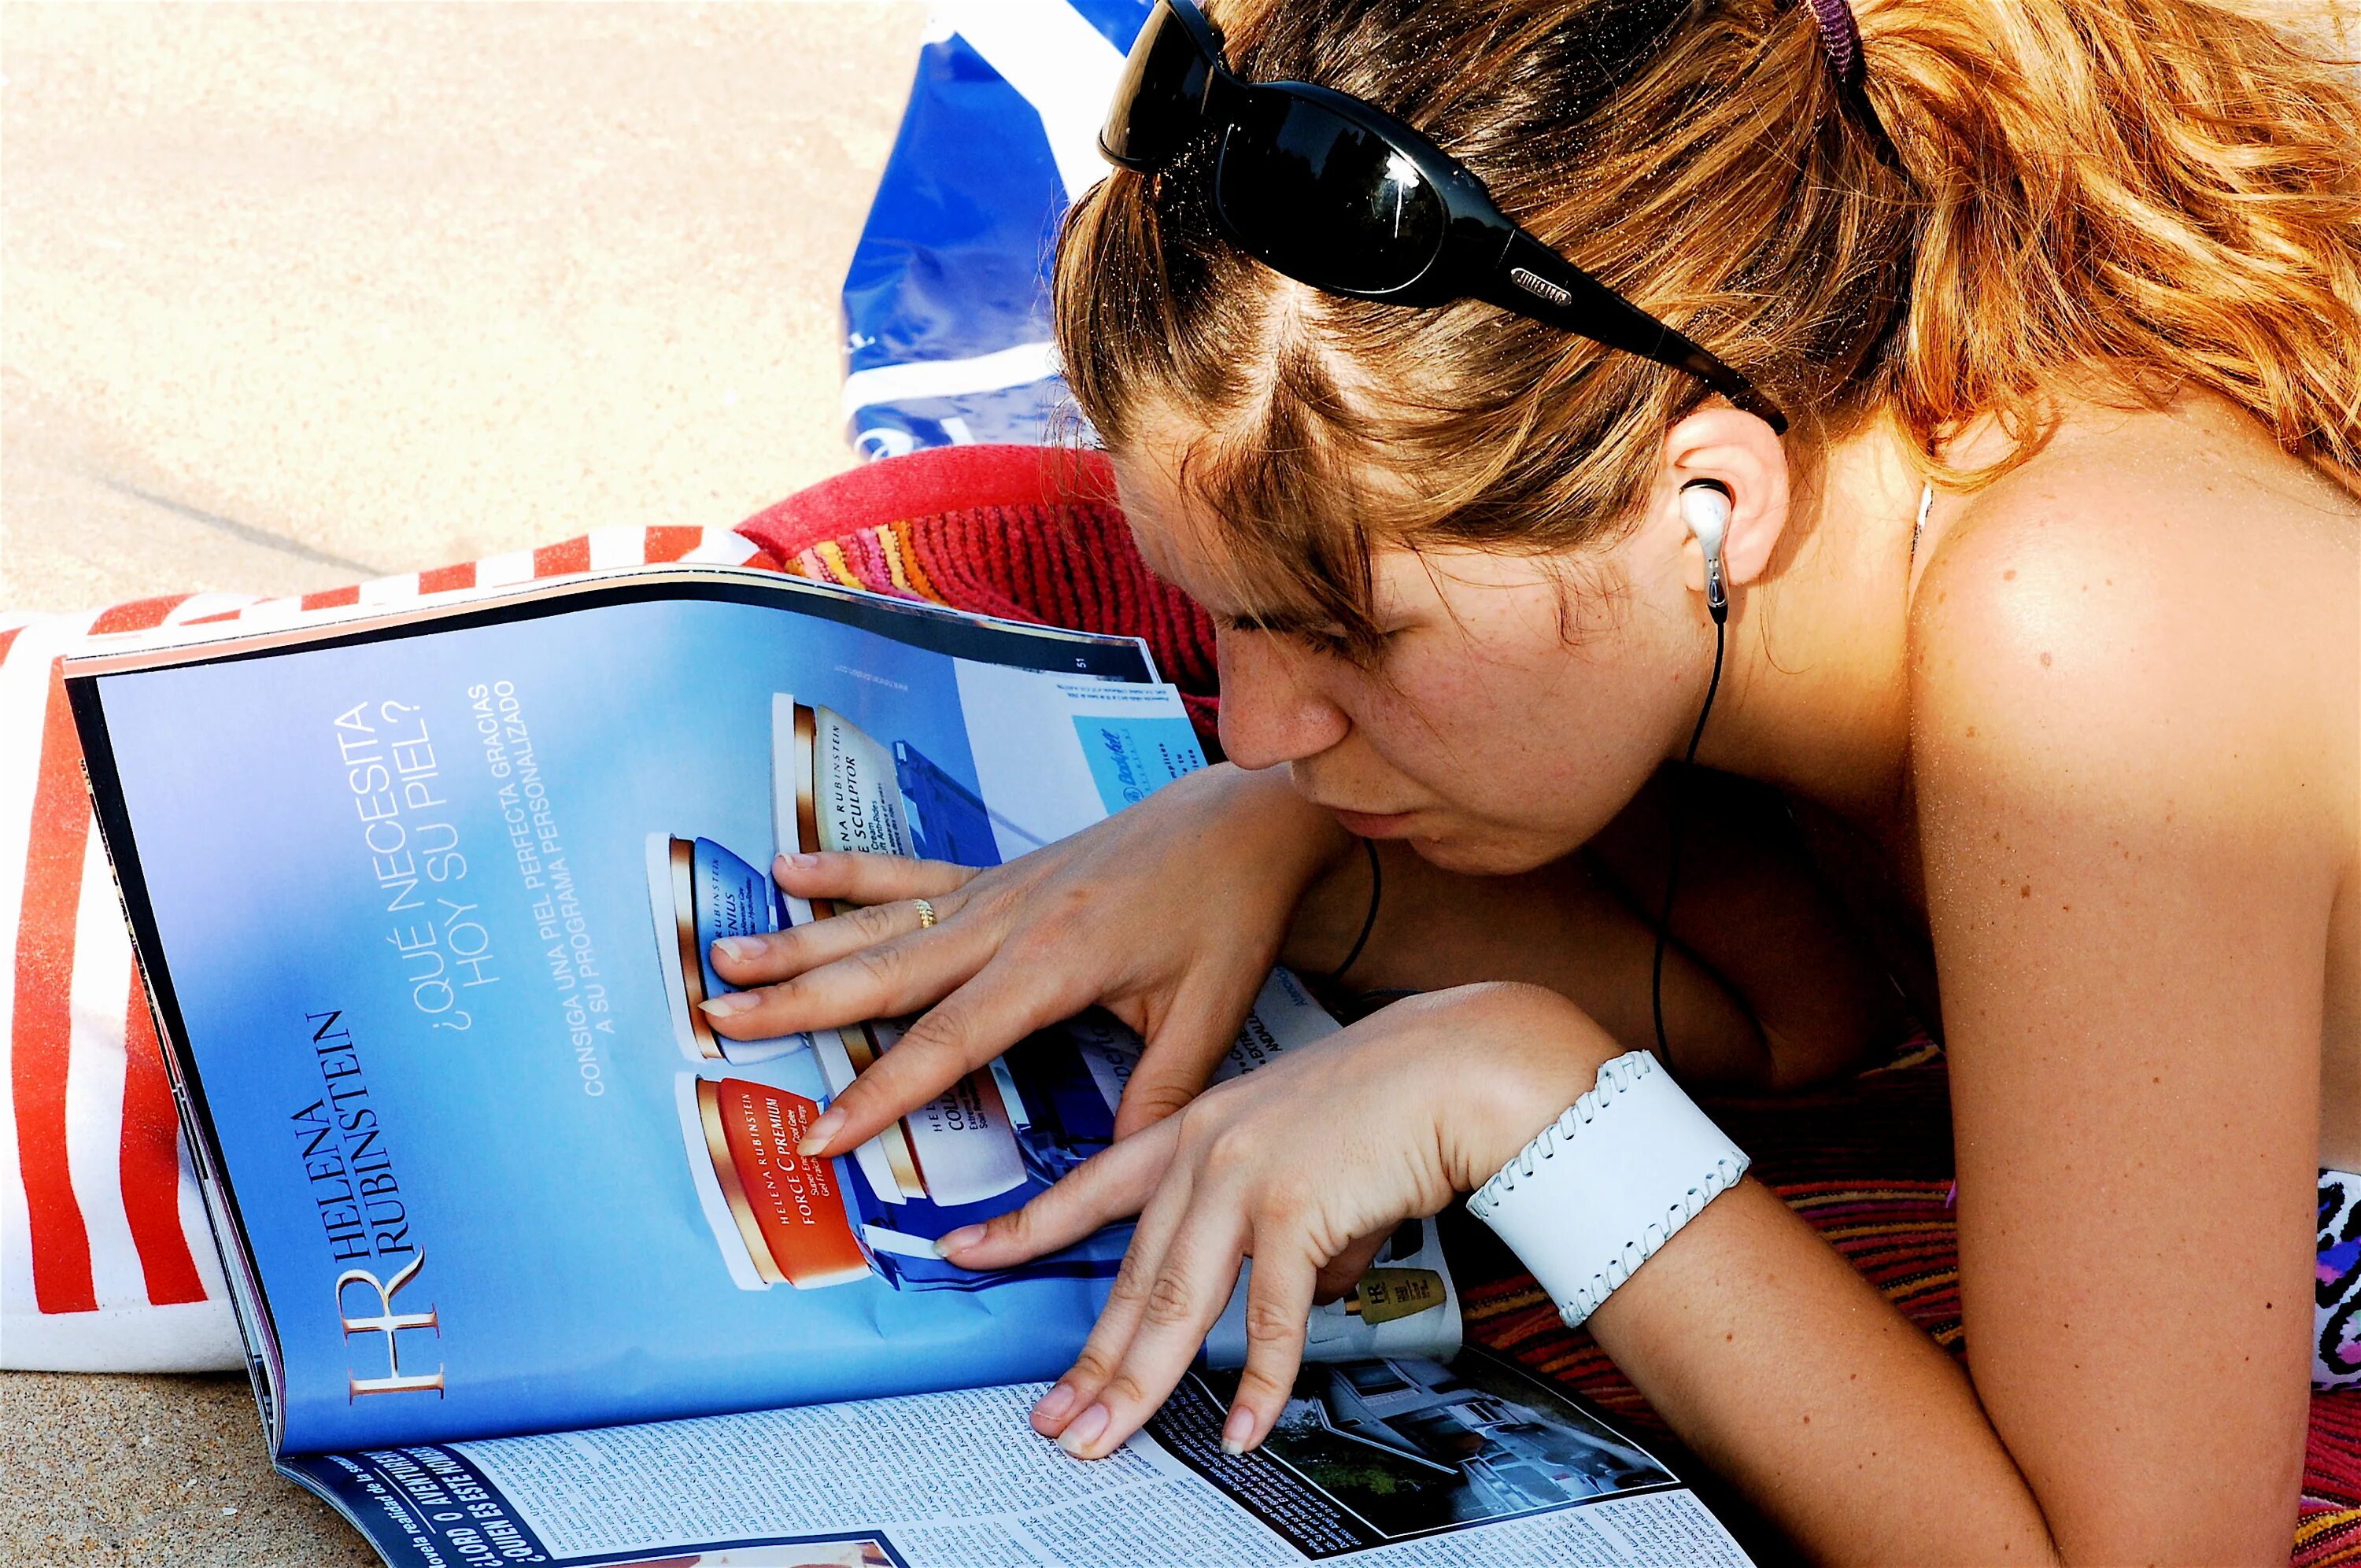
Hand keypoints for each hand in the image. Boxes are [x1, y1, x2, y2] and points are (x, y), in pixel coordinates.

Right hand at [700, 762, 1357, 1153]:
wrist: (1245, 822)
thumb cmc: (1229, 916)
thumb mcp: (1206, 1018)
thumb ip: (1154, 1098)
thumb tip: (1115, 1179)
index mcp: (1055, 964)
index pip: (949, 1042)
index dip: (880, 1093)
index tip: (819, 1135)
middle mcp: (1010, 922)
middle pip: (885, 974)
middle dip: (797, 1005)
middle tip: (717, 1024)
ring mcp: (998, 892)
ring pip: (881, 923)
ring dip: (800, 941)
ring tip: (724, 957)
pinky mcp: (1000, 876)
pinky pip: (910, 877)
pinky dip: (848, 873)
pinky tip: (788, 868)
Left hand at [932, 982, 1620, 1460]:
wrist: (1465, 1062)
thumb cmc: (1398, 1100)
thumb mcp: (1309, 1154)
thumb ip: (1281, 1228)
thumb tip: (1287, 1299)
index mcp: (1197, 1126)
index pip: (1091, 1187)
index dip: (1025, 1226)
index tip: (965, 1253)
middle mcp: (1205, 1149)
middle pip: (1131, 1276)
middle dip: (1089, 1362)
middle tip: (1055, 1420)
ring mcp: (1244, 1177)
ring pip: (1176, 1304)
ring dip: (1140, 1385)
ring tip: (1107, 1439)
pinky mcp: (1295, 1208)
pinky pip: (1268, 1317)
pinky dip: (1258, 1380)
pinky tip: (1243, 1425)